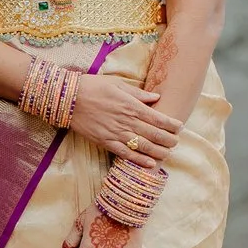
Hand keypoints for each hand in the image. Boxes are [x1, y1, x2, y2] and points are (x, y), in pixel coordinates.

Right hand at [65, 73, 179, 164]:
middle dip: (168, 139)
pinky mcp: (105, 142)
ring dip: (158, 151)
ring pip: (143, 146)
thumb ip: (138, 93)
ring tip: (168, 153)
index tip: (180, 127)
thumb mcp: (117, 84)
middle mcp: (126, 121)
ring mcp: (116, 133)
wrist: (68, 98)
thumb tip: (156, 98)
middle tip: (176, 142)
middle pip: (154, 134)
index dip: (171, 124)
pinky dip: (139, 159)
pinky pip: (125, 153)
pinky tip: (150, 163)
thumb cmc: (92, 86)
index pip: (157, 118)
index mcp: (131, 105)